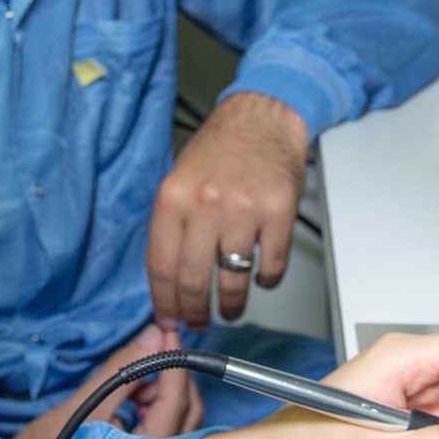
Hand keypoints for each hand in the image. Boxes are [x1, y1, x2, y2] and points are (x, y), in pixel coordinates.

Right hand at [8, 324, 204, 438]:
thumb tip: (153, 335)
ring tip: (133, 383)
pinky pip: (169, 429)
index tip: (168, 333)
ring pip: (181, 420)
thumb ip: (122, 369)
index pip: (175, 404)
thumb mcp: (83, 403)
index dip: (175, 363)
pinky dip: (157, 406)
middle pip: (189, 413)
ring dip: (164, 392)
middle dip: (173, 377)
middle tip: (152, 351)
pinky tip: (134, 400)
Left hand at [147, 92, 308, 329]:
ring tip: (229, 308)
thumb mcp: (179, 179)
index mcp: (174, 197)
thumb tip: (168, 280)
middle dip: (194, 312)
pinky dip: (266, 282)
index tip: (168, 319)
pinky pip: (271, 268)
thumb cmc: (221, 148)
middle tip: (198, 322)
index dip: (164, 302)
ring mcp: (244, 210)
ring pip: (233, 281)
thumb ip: (172, 226)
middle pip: (193, 280)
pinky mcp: (278, 214)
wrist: (264, 117)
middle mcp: (205, 204)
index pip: (160, 266)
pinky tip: (260, 278)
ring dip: (230, 305)